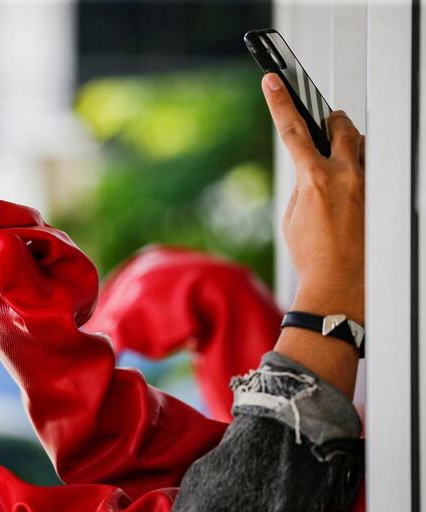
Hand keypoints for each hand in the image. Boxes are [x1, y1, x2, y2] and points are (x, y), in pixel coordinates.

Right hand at [0, 185, 98, 326]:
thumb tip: (2, 242)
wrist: (42, 350)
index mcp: (70, 263)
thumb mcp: (44, 320)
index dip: (11, 241)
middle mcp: (48, 247)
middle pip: (20, 222)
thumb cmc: (48, 340)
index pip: (40, 243)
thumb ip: (25, 285)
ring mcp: (20, 246)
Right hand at [262, 72, 364, 323]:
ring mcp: (368, 185)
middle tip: (322, 125)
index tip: (273, 81)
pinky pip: (372, 169)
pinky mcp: (381, 197)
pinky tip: (350, 193)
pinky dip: (359, 171)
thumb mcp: (293, 217)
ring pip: (361, 145)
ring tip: (336, 167)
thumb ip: (302, 185)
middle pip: (340, 126)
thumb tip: (311, 169)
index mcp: (315, 180)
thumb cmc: (312, 257)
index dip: (280, 103)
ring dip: (347, 146)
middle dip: (330, 122)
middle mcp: (346, 176)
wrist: (340, 286)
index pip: (292, 131)